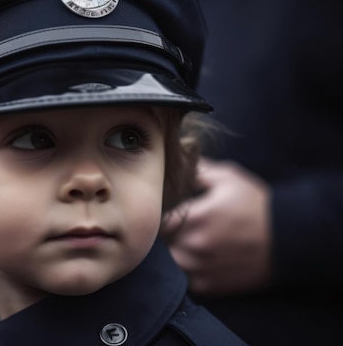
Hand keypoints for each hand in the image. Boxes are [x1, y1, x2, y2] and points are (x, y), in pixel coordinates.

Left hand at [161, 159, 271, 294]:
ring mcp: (202, 267)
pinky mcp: (210, 285)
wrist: (289, 238)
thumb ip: (197, 170)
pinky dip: (185, 270)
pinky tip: (195, 258)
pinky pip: (184, 279)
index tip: (162, 209)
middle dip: (163, 233)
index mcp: (198, 216)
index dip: (156, 214)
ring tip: (183, 241)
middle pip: (160, 241)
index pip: (158, 219)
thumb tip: (174, 160)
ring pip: (169, 261)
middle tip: (174, 224)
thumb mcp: (229, 178)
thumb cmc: (256, 204)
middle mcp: (196, 244)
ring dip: (172, 252)